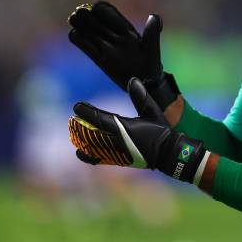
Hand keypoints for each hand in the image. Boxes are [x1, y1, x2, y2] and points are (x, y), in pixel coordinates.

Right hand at [68, 1, 179, 108]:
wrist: (146, 82)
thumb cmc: (151, 62)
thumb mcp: (152, 46)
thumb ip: (152, 31)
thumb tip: (154, 16)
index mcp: (124, 28)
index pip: (107, 11)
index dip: (100, 8)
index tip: (95, 9)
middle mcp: (112, 35)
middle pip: (93, 18)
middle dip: (84, 14)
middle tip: (79, 13)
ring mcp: (104, 46)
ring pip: (86, 30)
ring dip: (78, 22)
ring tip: (74, 19)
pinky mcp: (99, 59)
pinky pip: (84, 45)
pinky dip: (77, 38)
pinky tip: (77, 36)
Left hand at [68, 78, 208, 183]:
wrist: (168, 154)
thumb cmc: (161, 130)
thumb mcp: (153, 111)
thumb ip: (141, 96)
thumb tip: (133, 80)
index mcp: (125, 128)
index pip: (100, 119)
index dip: (87, 112)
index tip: (77, 106)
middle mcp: (118, 142)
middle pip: (92, 134)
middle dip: (81, 126)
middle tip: (73, 119)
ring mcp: (117, 153)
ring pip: (92, 147)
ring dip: (82, 140)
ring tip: (75, 133)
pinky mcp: (119, 160)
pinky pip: (98, 159)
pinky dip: (88, 154)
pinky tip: (81, 150)